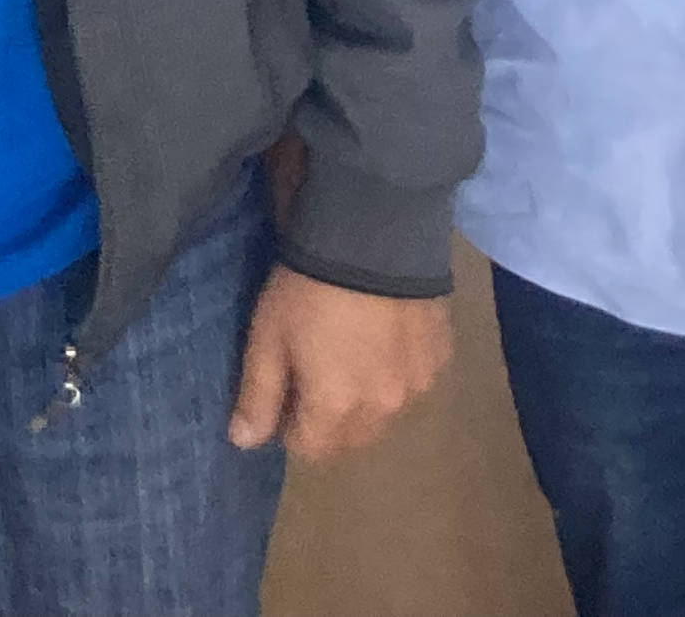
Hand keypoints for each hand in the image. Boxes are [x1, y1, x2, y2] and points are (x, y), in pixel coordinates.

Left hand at [226, 266, 453, 459]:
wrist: (375, 236)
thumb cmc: (308, 289)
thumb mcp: (268, 337)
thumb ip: (258, 396)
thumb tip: (244, 443)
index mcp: (336, 410)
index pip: (309, 450)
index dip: (289, 424)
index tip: (285, 388)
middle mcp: (383, 410)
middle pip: (349, 439)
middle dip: (328, 419)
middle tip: (315, 369)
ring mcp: (417, 385)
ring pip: (384, 415)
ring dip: (365, 399)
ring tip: (351, 350)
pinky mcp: (440, 358)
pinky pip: (412, 383)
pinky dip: (396, 372)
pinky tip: (383, 335)